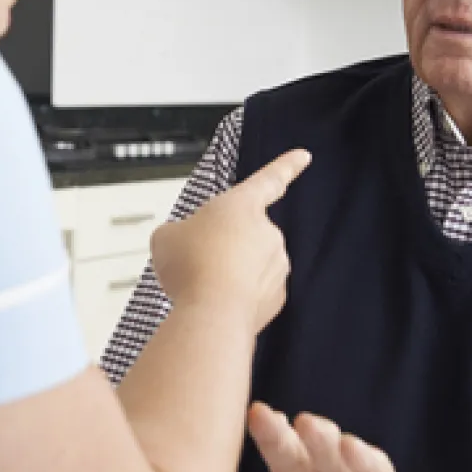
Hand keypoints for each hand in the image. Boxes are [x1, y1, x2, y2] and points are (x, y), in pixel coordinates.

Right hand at [150, 149, 310, 332]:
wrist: (211, 315)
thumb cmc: (191, 268)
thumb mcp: (166, 237)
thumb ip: (178, 232)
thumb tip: (181, 243)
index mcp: (242, 205)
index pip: (269, 180)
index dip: (286, 166)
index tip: (304, 156)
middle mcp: (267, 232)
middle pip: (245, 234)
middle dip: (225, 246)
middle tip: (197, 261)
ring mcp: (276, 266)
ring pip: (250, 265)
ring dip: (229, 272)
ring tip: (202, 285)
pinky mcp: (276, 298)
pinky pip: (255, 292)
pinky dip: (238, 297)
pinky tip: (215, 303)